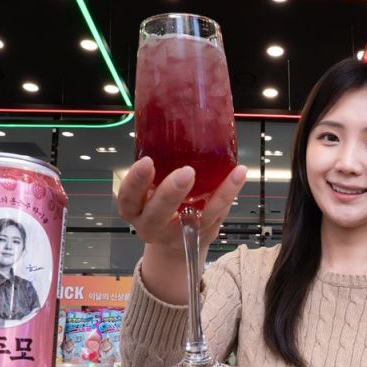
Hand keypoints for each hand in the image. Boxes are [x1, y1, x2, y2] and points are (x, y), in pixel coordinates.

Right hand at [117, 157, 247, 253]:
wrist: (172, 243)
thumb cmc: (158, 204)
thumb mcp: (147, 188)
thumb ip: (155, 166)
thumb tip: (172, 122)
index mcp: (134, 209)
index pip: (128, 198)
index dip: (135, 182)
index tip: (147, 162)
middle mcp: (153, 225)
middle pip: (158, 214)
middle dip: (171, 193)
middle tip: (186, 172)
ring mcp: (179, 232)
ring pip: (196, 219)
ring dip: (214, 197)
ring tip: (230, 174)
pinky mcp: (202, 232)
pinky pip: (217, 214)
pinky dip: (229, 194)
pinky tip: (239, 174)